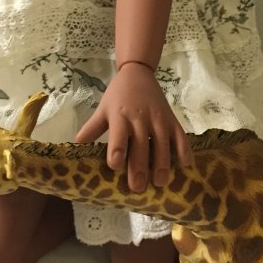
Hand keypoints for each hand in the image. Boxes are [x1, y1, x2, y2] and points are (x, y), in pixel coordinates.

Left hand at [75, 63, 192, 191]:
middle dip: (139, 168)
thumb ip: (92, 127)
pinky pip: (180, 136)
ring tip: (160, 182)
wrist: (138, 74)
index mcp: (120, 117)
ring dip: (162, 164)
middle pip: (140, 146)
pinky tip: (185, 165)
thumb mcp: (103, 109)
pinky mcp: (172, 119)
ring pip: (162, 144)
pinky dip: (184, 150)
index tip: (116, 167)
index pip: (118, 137)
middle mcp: (140, 119)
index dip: (117, 152)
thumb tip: (77, 143)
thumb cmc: (118, 95)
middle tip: (138, 188)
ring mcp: (158, 119)